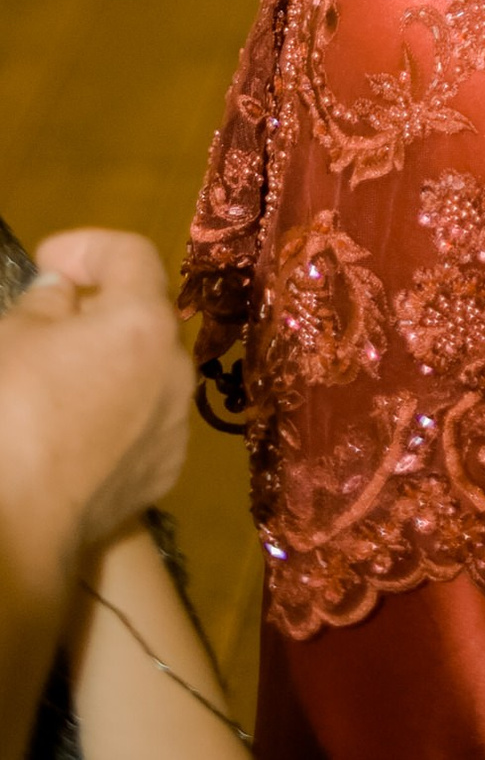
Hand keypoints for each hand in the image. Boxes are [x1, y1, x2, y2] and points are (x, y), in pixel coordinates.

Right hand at [0, 232, 191, 587]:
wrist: (16, 530)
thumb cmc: (10, 417)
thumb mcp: (13, 338)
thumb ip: (45, 301)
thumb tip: (62, 292)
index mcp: (144, 323)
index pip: (132, 254)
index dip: (87, 247)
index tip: (46, 260)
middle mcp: (176, 370)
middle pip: (142, 317)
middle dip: (98, 310)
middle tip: (47, 322)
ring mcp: (174, 427)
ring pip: (145, 373)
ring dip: (109, 365)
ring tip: (57, 382)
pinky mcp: (161, 476)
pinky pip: (142, 423)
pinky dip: (115, 414)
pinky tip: (71, 433)